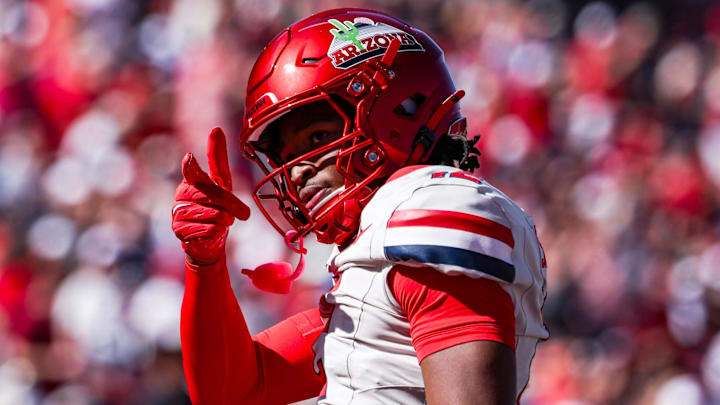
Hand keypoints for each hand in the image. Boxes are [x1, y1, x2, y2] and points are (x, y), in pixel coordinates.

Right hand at [172, 127, 249, 264]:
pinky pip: (209, 229)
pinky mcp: (179, 230)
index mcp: (191, 180)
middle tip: (240, 213)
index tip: (190, 158)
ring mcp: (177, 212)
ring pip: (214, 214)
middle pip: (214, 196)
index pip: (193, 171)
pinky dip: (217, 232)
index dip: (192, 166)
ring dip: (224, 220)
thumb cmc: (216, 208)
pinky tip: (210, 232)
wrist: (208, 241)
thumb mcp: (222, 183)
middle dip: (231, 205)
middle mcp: (181, 194)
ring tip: (221, 222)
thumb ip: (218, 160)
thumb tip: (216, 129)